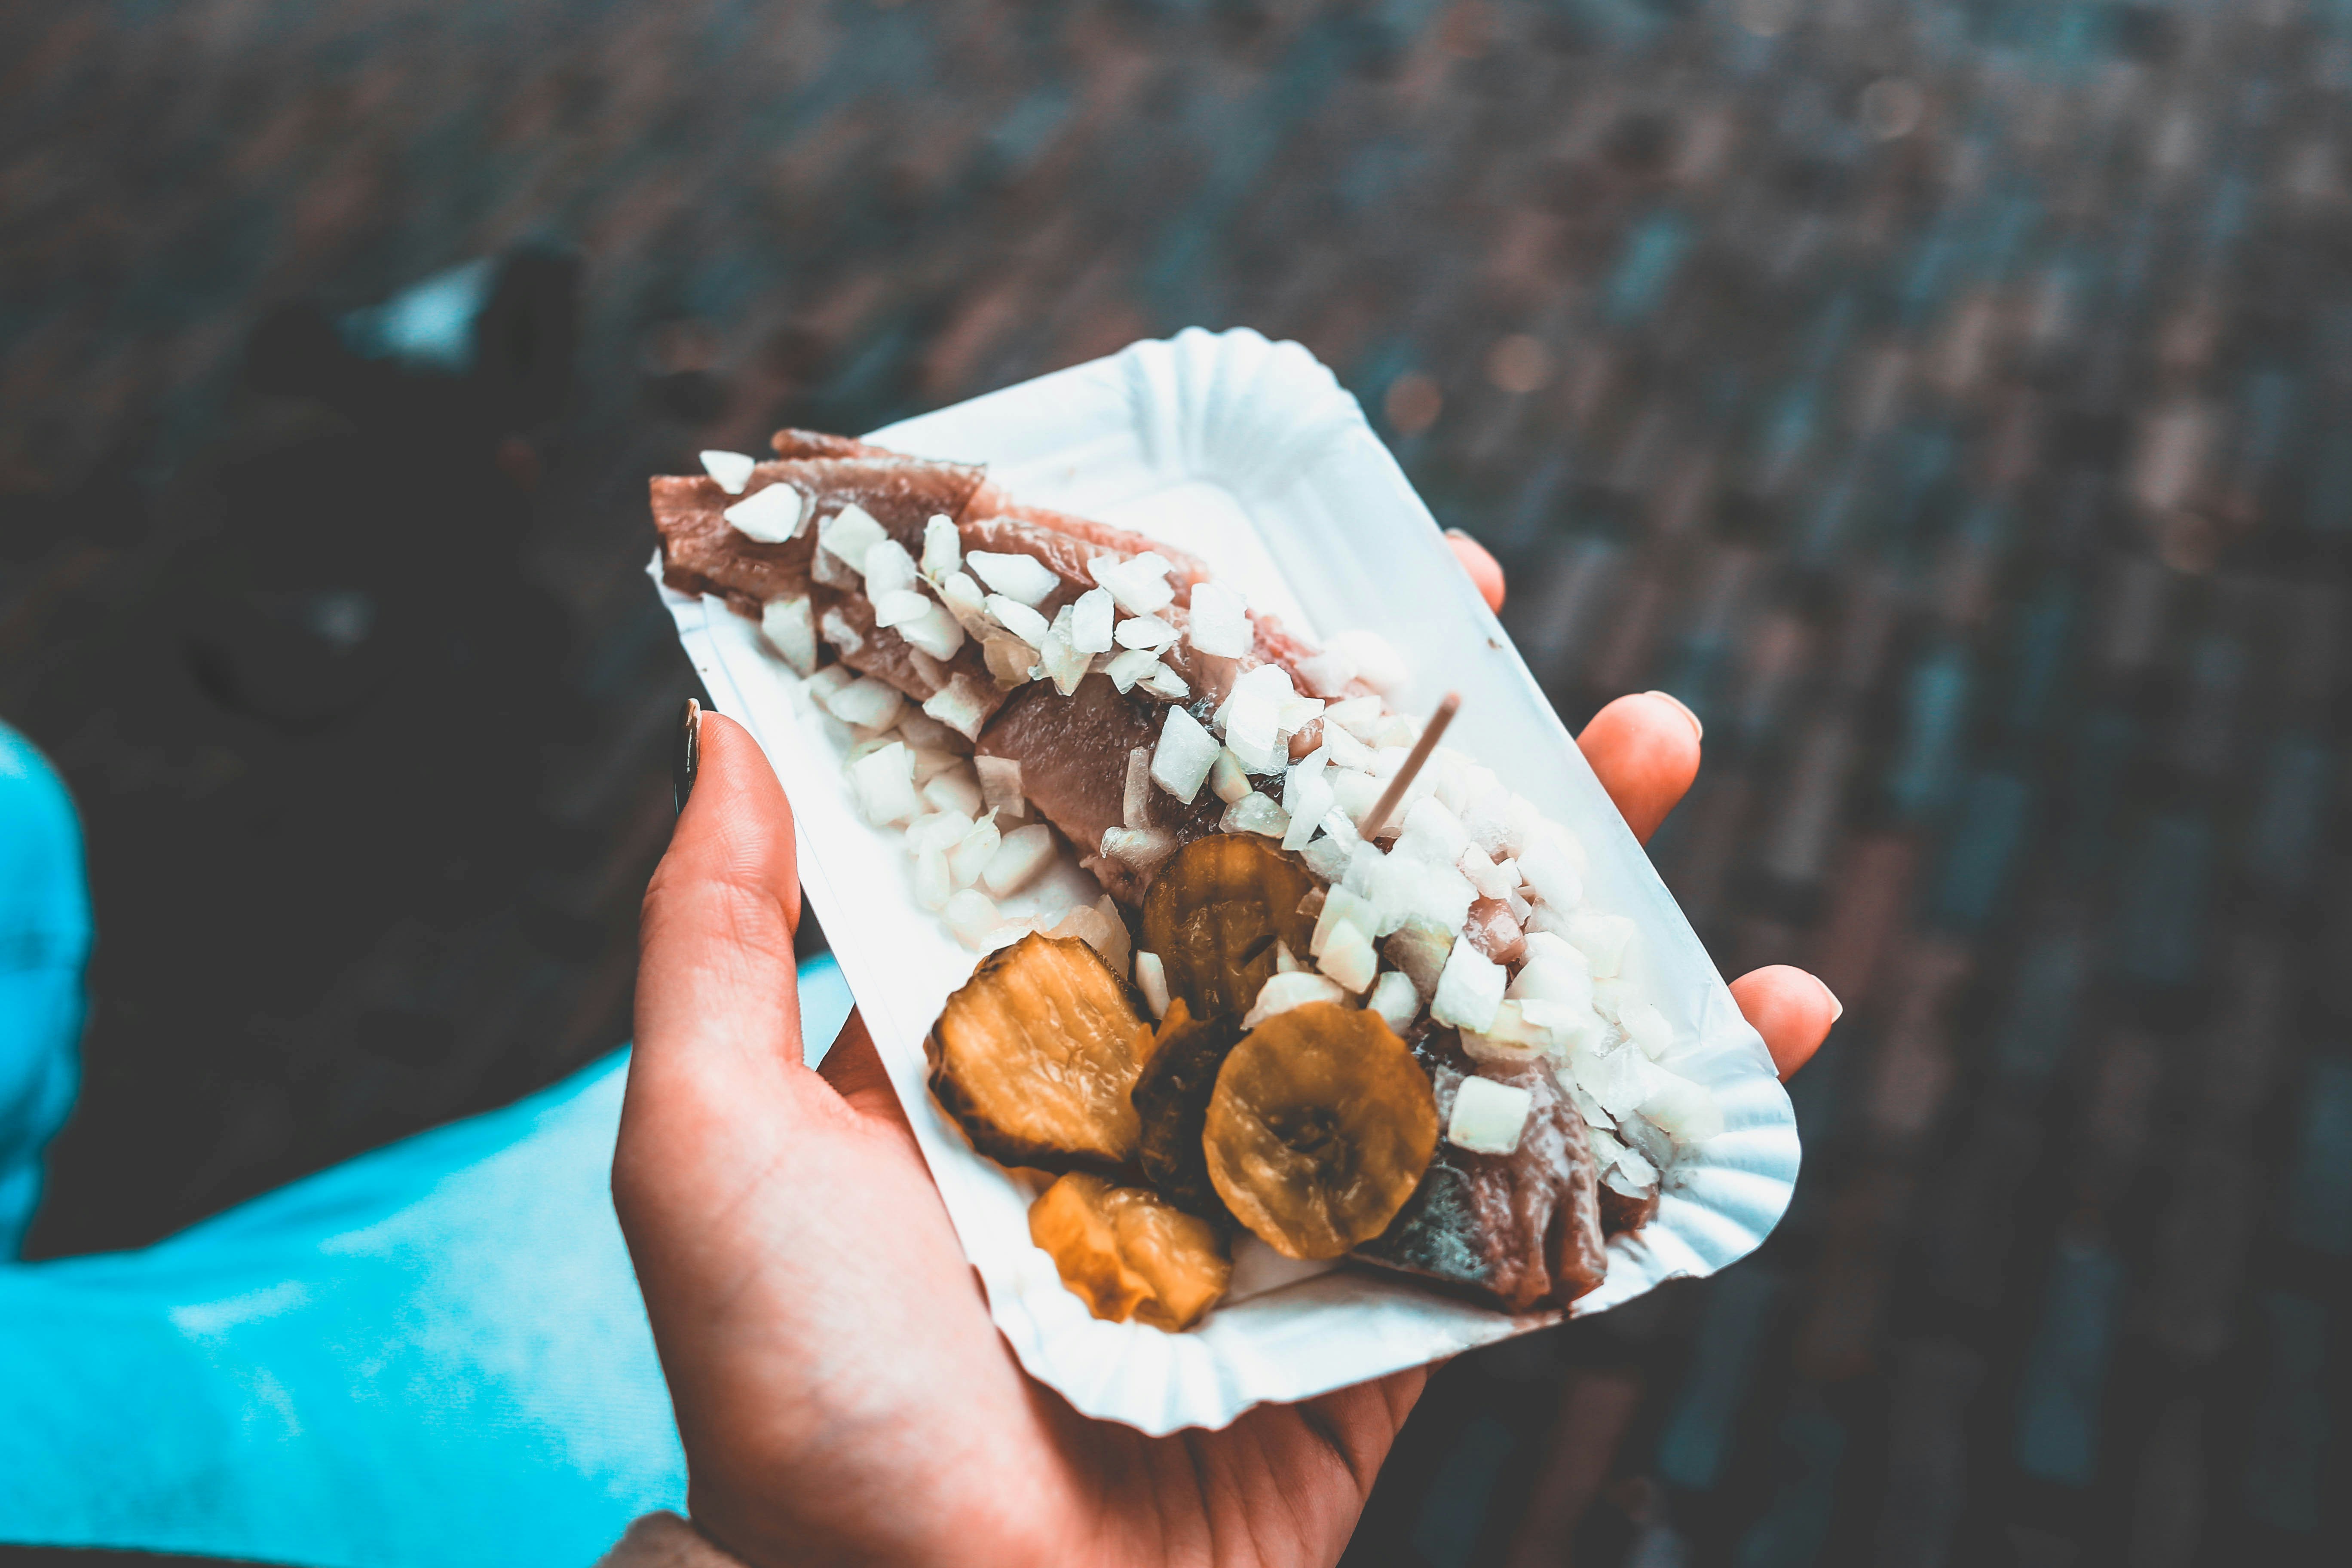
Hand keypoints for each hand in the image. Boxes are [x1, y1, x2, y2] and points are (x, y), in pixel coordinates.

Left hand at [615, 545, 1838, 1567]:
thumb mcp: (708, 1148)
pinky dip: (1661, 1125)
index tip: (1278, 570)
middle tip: (1490, 619)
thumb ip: (716, 936)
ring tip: (1657, 744)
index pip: (1123, 814)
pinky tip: (1765, 1016)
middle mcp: (1156, 1093)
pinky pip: (1536, 1209)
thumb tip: (719, 722)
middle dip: (1404, 752)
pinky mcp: (1385, 1317)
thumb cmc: (804, 1402)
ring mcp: (1285, 1200)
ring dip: (1560, 882)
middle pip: (1307, 885)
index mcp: (1016, 1030)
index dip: (1201, 689)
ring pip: (1440, 1010)